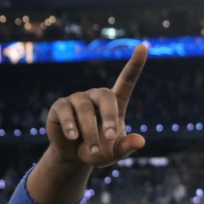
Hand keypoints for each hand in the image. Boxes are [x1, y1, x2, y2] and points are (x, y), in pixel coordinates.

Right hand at [46, 44, 147, 166]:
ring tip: (93, 150)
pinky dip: (71, 126)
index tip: (143, 47)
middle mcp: (97, 97)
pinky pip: (66, 112)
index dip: (135, 64)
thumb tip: (141, 141)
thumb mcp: (116, 152)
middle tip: (110, 137)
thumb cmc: (100, 150)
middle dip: (108, 117)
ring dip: (90, 131)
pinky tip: (73, 137)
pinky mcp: (60, 106)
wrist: (75, 157)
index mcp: (115, 103)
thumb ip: (128, 146)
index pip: (126, 80)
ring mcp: (78, 99)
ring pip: (85, 109)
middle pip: (106, 97)